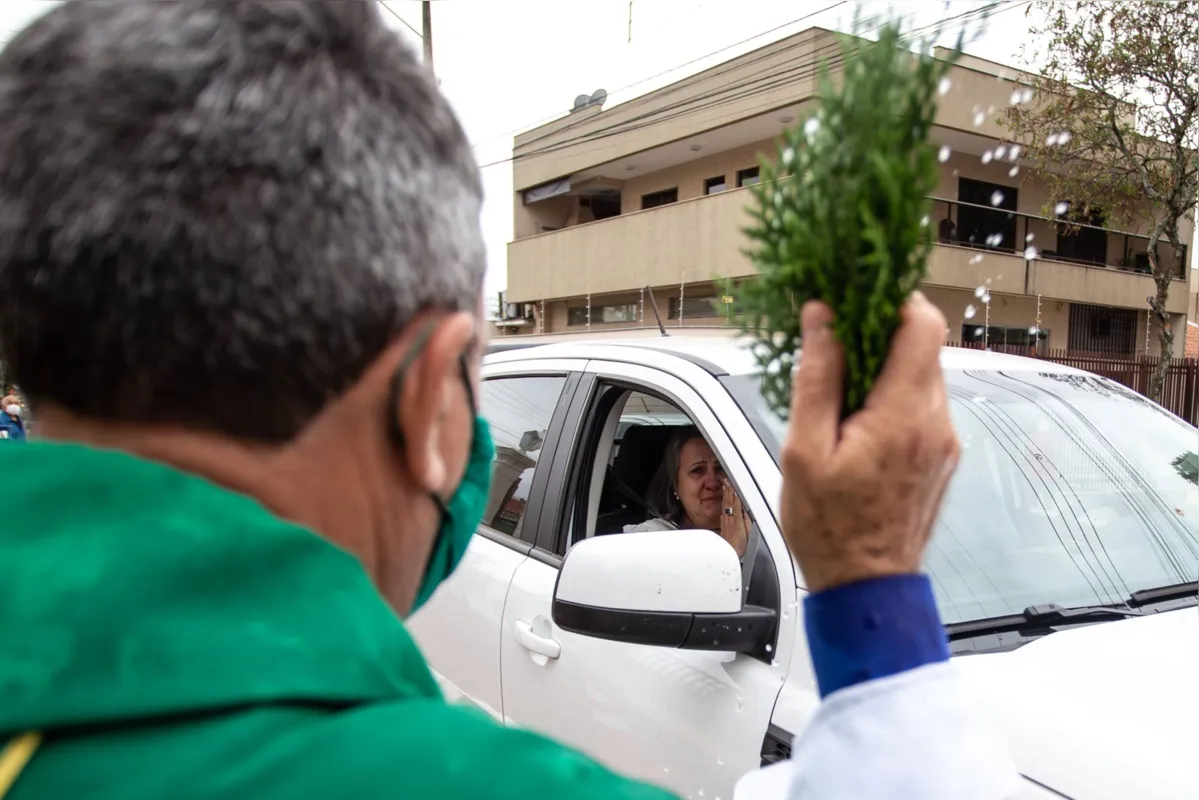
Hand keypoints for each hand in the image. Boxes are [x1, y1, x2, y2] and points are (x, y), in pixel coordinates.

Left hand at [719, 479, 749, 558]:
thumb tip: (746, 507)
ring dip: (725, 492)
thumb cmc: (741, 545)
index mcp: (737, 518)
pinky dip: (724, 500)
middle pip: (729, 500)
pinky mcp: (724, 523)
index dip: (735, 491)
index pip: (736, 501)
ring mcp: (725, 519)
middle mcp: (729, 517)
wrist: (729, 553)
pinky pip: (724, 508)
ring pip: (725, 503)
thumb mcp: (749, 532)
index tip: (734, 482)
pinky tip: (724, 498)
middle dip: (728, 488)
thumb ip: (747, 518)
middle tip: (727, 478)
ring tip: (725, 483)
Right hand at [780, 292, 959, 592]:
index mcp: (902, 415)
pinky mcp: (940, 455)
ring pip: (922, 374)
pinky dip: (893, 396)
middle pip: (923, 346)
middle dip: (880, 334)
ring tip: (840, 391)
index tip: (857, 298)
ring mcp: (943, 440)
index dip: (892, 298)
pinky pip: (922, 404)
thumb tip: (822, 319)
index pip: (922, 325)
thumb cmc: (831, 528)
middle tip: (835, 343)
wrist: (867, 587)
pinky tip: (857, 421)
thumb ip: (818, 379)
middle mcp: (935, 422)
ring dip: (884, 367)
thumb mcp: (805, 450)